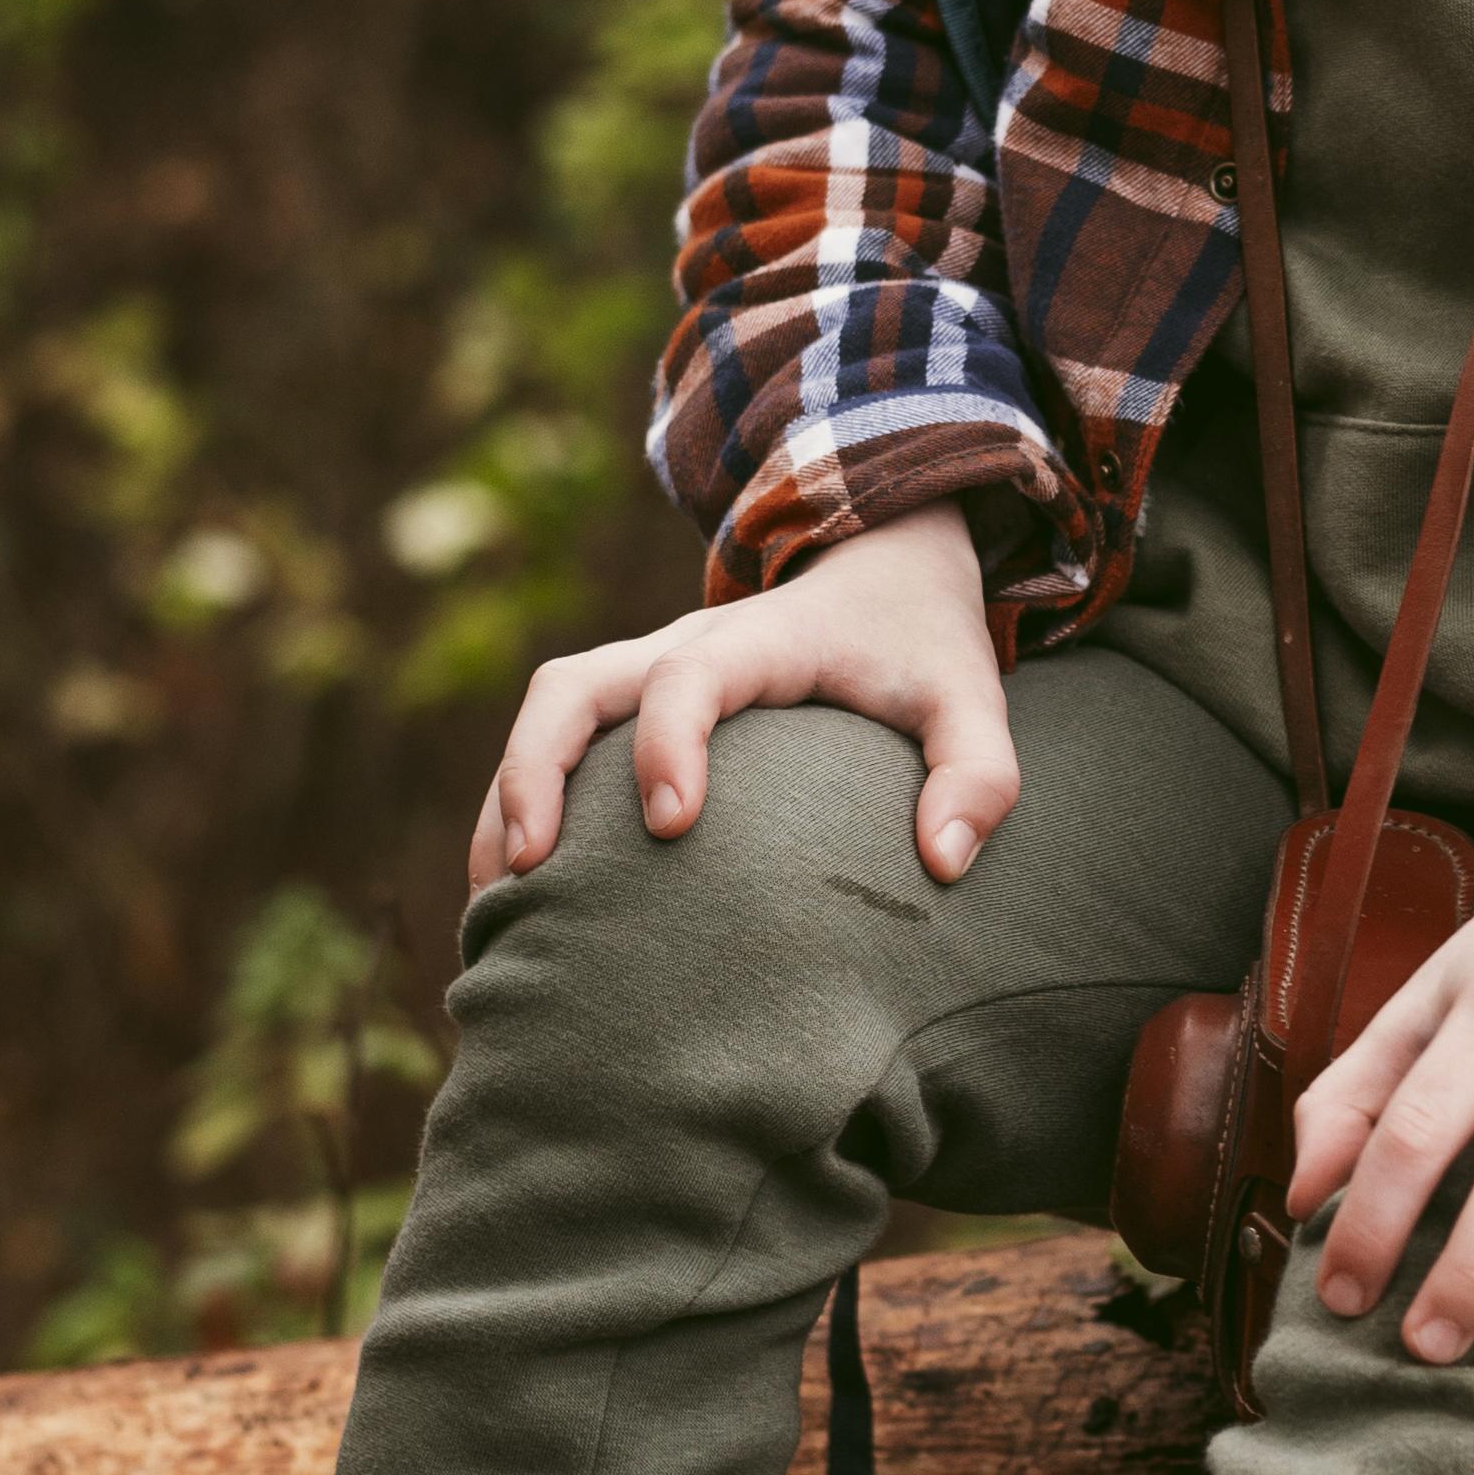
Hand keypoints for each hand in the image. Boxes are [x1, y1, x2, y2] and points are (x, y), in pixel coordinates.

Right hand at [468, 505, 1015, 888]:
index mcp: (760, 641)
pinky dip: (518, 807)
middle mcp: (683, 647)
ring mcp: (646, 671)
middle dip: (537, 770)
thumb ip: (978, 774)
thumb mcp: (972, 699)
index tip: (672, 825)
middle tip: (531, 867)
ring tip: (495, 903)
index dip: (671, 742)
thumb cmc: (920, 648)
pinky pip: (555, 743)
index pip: (691, 677)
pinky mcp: (633, 703)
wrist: (881, 570)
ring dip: (508, 798)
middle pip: (574, 685)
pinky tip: (513, 897)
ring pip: (547, 713)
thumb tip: (943, 863)